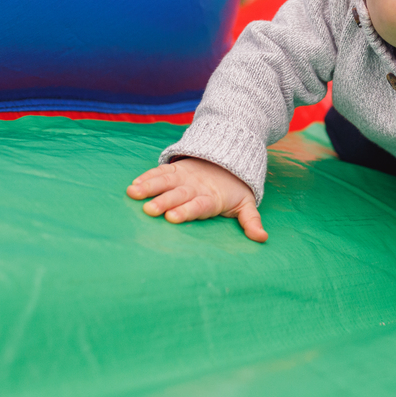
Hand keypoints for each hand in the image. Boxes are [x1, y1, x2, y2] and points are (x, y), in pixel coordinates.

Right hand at [127, 158, 267, 242]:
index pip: (198, 205)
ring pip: (165, 180)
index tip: (172, 218)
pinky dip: (147, 177)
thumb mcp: (246, 204)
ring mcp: (184, 176)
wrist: (228, 158)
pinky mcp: (175, 170)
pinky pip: (160, 172)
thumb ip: (251, 221)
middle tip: (149, 210)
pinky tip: (133, 185)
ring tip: (133, 193)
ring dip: (150, 186)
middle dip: (164, 201)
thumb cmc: (234, 189)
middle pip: (178, 194)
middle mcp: (195, 187)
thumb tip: (262, 238)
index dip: (186, 211)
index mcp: (211, 198)